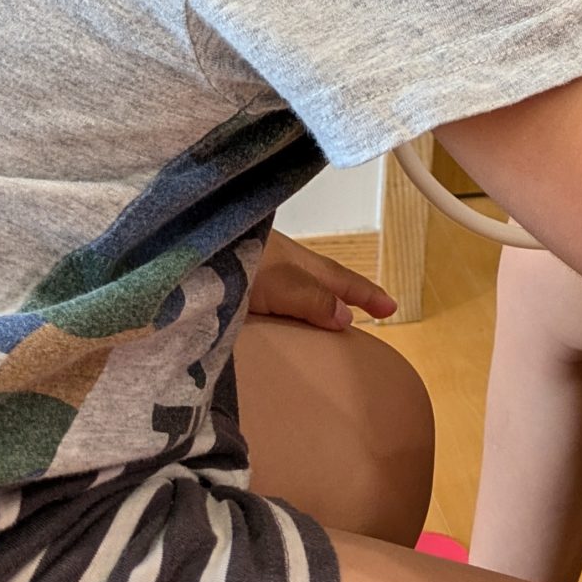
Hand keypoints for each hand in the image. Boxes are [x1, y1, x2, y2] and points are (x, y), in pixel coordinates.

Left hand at [248, 230, 397, 328]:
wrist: (190, 259)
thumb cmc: (240, 261)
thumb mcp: (283, 283)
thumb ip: (314, 300)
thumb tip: (347, 316)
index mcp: (303, 264)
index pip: (344, 281)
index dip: (368, 294)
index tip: (391, 308)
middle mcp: (287, 268)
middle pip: (325, 283)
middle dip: (347, 296)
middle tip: (369, 310)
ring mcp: (263, 277)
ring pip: (301, 292)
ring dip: (319, 305)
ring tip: (330, 323)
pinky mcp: (240, 290)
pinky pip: (275, 303)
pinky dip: (289, 311)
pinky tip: (282, 323)